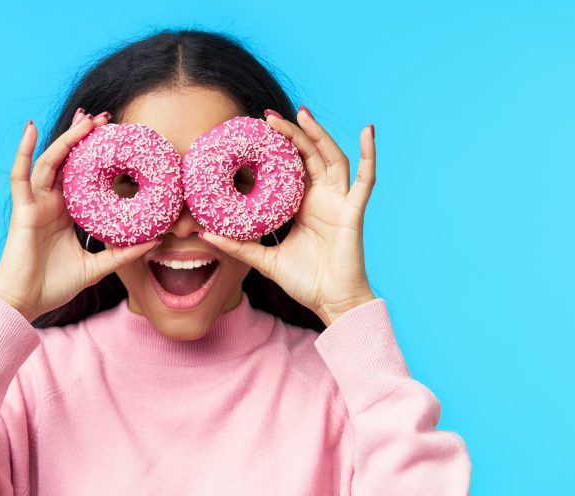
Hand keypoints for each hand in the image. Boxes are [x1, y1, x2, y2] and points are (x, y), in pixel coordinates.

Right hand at [0, 109, 159, 321]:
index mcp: (66, 213)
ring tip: (86, 120)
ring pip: (50, 161)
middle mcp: (50, 203)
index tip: (116, 140)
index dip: (96, 157)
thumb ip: (123, 254)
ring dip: (67, 138)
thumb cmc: (55, 286)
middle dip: (84, 138)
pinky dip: (24, 150)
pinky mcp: (22, 209)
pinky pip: (20, 175)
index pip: (83, 176)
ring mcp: (35, 203)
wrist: (27, 303)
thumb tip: (155, 240)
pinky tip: (31, 128)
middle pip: (67, 162)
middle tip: (105, 119)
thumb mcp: (97, 267)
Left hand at [199, 106, 376, 325]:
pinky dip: (369, 154)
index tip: (254, 132)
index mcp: (302, 206)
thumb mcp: (265, 260)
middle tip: (268, 116)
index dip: (276, 149)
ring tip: (301, 113)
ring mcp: (339, 201)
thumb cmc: (304, 282)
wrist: (331, 303)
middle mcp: (322, 198)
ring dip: (319, 134)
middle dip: (291, 133)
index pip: (289, 168)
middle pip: (308, 155)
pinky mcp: (353, 210)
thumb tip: (205, 233)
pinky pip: (366, 179)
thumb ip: (239, 246)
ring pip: (332, 158)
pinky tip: (368, 131)